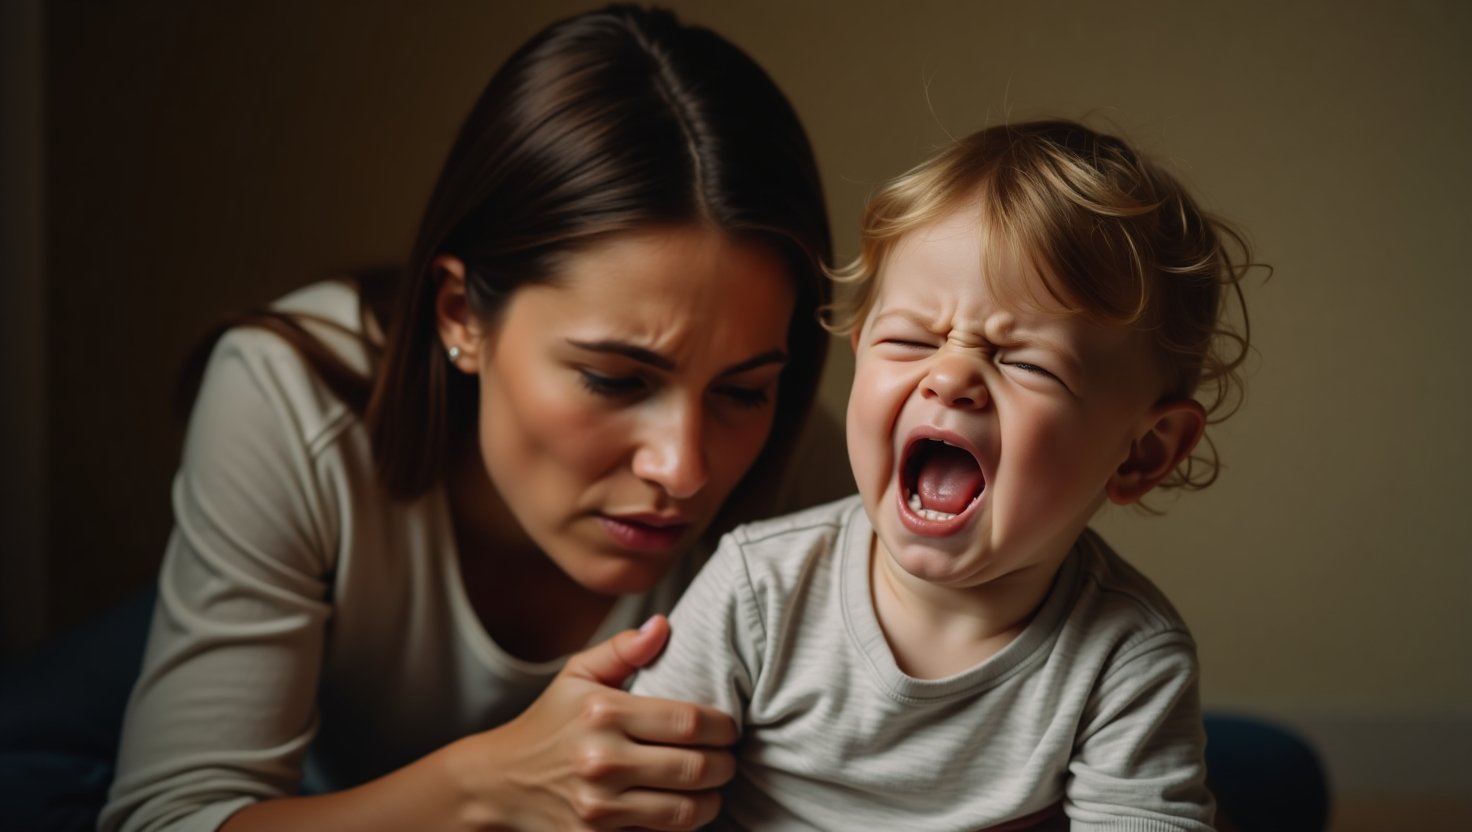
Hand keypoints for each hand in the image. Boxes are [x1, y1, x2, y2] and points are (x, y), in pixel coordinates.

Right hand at [446, 615, 737, 830]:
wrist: (499, 782)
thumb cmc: (549, 723)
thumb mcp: (577, 676)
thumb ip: (622, 649)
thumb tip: (662, 625)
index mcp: (603, 713)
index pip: (690, 722)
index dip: (724, 727)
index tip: (728, 728)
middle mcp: (601, 761)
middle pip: (696, 768)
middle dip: (725, 765)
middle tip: (726, 758)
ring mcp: (599, 807)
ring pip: (686, 811)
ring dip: (711, 800)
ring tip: (711, 786)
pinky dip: (680, 826)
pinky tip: (680, 808)